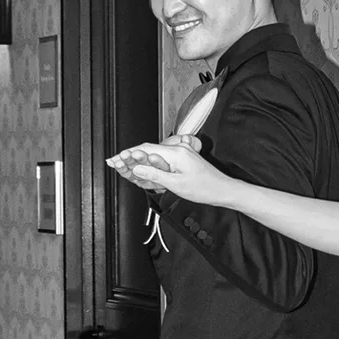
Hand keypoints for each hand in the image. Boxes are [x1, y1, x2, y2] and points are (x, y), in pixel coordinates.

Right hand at [106, 138, 231, 205]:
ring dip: (141, 161)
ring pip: (154, 154)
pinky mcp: (184, 158)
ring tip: (128, 168)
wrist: (222, 189)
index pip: (146, 148)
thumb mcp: (176, 185)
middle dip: (132, 157)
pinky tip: (145, 170)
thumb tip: (138, 169)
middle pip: (148, 150)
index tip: (116, 159)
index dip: (128, 154)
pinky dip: (152, 164)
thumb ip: (155, 175)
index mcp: (176, 153)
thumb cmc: (205, 188)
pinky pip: (163, 158)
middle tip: (117, 164)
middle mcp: (178, 149)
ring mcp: (182, 152)